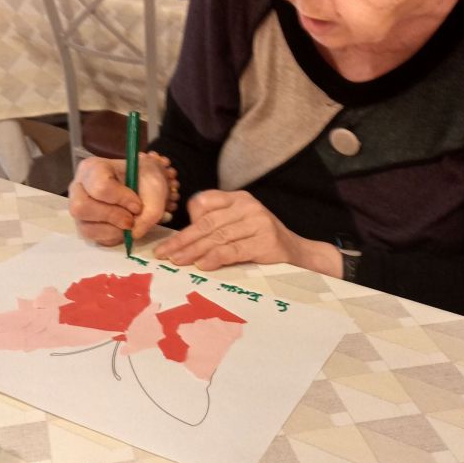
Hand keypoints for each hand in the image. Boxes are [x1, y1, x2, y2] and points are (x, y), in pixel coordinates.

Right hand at [68, 154, 175, 246]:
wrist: (144, 189)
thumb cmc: (145, 181)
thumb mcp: (156, 187)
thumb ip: (151, 210)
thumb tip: (134, 233)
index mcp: (93, 168)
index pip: (100, 186)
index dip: (121, 199)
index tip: (137, 205)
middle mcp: (78, 187)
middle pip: (81, 207)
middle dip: (112, 216)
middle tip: (131, 219)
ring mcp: (78, 208)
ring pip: (85, 227)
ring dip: (113, 231)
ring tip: (128, 223)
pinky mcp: (83, 226)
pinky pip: (92, 238)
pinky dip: (112, 237)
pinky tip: (122, 228)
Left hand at [154, 189, 342, 276]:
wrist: (299, 254)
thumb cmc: (262, 242)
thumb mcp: (239, 226)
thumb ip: (216, 225)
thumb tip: (181, 240)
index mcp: (238, 198)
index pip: (203, 203)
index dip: (185, 223)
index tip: (168, 242)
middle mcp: (248, 205)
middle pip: (207, 223)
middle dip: (182, 240)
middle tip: (164, 254)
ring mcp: (258, 221)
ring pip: (217, 237)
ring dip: (194, 251)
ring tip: (177, 262)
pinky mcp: (265, 241)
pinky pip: (233, 250)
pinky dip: (215, 258)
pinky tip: (202, 265)